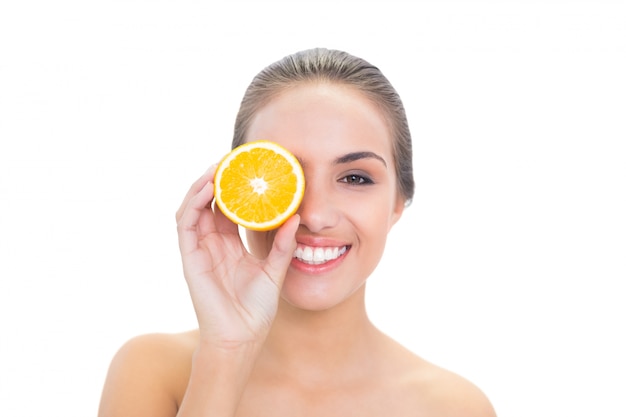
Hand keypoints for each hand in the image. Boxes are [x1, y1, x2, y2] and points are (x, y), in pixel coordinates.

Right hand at [175, 165, 298, 349]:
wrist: (242, 338)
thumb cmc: (256, 309)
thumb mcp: (274, 271)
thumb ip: (282, 245)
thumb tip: (296, 217)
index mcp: (230, 244)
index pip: (228, 208)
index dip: (234, 188)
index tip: (246, 168)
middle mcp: (212, 243)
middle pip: (209, 203)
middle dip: (217, 179)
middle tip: (231, 159)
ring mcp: (199, 249)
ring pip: (193, 208)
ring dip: (202, 185)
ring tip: (217, 167)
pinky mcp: (190, 258)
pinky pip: (186, 224)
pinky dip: (193, 203)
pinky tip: (207, 188)